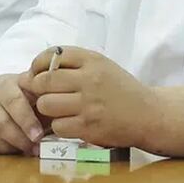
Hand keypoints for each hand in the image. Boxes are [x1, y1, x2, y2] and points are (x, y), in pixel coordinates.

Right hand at [0, 73, 43, 154]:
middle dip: (23, 133)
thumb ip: (47, 96)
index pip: (16, 101)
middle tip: (38, 142)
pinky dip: (8, 150)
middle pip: (5, 121)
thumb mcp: (33, 86)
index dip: (28, 119)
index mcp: (11, 86)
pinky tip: (21, 151)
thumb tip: (66, 113)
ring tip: (35, 150)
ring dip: (18, 144)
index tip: (40, 132)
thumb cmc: (22, 92)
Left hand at [18, 46, 157, 148]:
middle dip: (37, 89)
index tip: (36, 73)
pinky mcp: (89, 127)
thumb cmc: (121, 90)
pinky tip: (70, 124)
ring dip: (47, 109)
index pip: (53, 55)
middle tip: (42, 95)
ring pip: (47, 105)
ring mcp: (89, 104)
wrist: (148, 115)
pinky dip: (60, 127)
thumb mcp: (102, 67)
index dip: (37, 64)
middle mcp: (90, 80)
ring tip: (57, 110)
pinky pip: (58, 126)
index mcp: (93, 60)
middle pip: (44, 81)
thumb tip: (35, 71)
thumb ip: (74, 64)